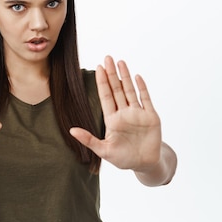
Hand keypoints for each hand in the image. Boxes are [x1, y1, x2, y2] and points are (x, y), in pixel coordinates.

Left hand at [70, 57, 161, 171]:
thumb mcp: (104, 151)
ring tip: (120, 62)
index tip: (98, 68)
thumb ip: (89, 140)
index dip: (102, 82)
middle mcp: (124, 113)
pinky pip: (146, 99)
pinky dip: (142, 88)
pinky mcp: (151, 116)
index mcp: (112, 120)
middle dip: (112, 74)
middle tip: (107, 57)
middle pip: (117, 89)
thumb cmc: (123, 159)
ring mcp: (138, 113)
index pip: (106, 96)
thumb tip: (71, 130)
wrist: (144, 164)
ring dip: (126, 76)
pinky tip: (137, 77)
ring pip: (130, 90)